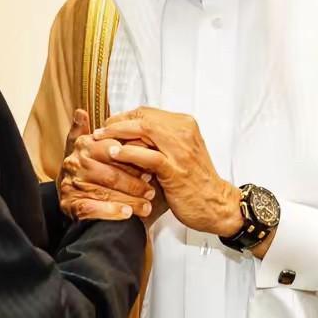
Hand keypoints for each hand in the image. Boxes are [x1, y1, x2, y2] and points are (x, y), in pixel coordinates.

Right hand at [57, 110, 157, 222]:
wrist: (68, 193)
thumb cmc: (85, 167)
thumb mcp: (87, 145)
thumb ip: (92, 129)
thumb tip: (81, 111)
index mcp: (82, 146)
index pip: (110, 151)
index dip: (131, 159)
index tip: (149, 166)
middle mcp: (74, 164)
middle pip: (110, 174)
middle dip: (133, 184)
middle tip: (151, 191)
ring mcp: (71, 185)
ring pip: (104, 193)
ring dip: (128, 200)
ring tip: (146, 206)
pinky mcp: (71, 205)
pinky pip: (92, 208)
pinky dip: (111, 212)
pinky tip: (126, 214)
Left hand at [94, 107, 242, 235]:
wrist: (217, 205)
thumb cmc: (195, 180)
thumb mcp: (180, 152)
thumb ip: (160, 140)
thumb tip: (129, 132)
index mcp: (185, 124)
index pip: (147, 112)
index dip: (125, 116)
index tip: (109, 124)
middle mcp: (184, 132)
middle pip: (143, 117)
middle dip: (117, 122)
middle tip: (99, 131)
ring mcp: (181, 151)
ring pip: (144, 130)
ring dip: (117, 134)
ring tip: (100, 140)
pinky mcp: (176, 170)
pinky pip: (148, 155)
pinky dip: (128, 152)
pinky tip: (114, 154)